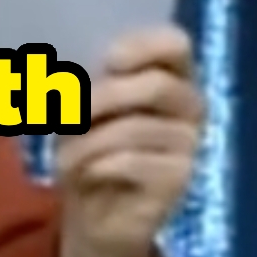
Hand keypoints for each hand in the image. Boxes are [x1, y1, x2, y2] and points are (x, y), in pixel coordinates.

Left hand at [53, 25, 204, 256]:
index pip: (176, 44)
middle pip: (158, 86)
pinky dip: (101, 164)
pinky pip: (136, 162)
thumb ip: (87, 77)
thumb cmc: (92, 143)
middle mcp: (191, 107)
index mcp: (170, 75)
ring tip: (66, 154)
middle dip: (104, 98)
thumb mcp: (84, 104)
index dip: (144, 46)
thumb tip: (73, 74)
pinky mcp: (181, 182)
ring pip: (139, 128)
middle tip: (73, 114)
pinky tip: (89, 172)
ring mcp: (191, 146)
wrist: (98, 211)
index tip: (110, 61)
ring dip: (91, 140)